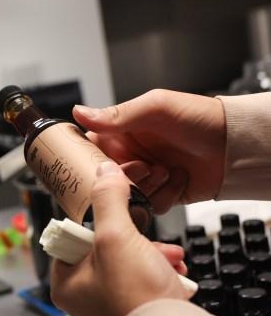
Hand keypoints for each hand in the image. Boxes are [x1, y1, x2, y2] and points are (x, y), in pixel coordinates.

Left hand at [50, 161, 191, 315]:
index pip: (75, 235)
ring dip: (153, 252)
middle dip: (136, 239)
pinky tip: (174, 271)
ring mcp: (110, 301)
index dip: (99, 222)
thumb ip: (108, 200)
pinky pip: (145, 276)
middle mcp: (84, 293)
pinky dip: (161, 269)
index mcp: (66, 281)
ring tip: (168, 257)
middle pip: (106, 245)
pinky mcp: (135, 306)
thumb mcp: (116, 236)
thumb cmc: (137, 298)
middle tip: (148, 241)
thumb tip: (105, 172)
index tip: (117, 218)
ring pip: (129, 258)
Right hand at [72, 89, 225, 213]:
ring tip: (165, 170)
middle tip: (141, 167)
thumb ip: (117, 115)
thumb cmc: (199, 118)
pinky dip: (164, 196)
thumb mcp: (155, 109)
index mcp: (121, 133)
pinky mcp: (161, 195)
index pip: (90, 149)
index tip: (91, 166)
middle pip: (106, 178)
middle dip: (124, 177)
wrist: (234, 144)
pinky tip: (178, 178)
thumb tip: (80, 112)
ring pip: (127, 195)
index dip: (86, 160)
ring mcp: (145, 177)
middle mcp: (130, 156)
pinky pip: (150, 207)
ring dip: (147, 186)